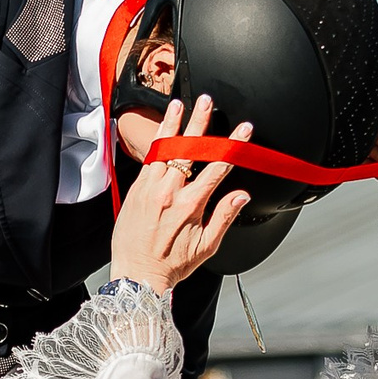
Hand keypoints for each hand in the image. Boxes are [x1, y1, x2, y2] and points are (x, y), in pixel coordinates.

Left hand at [107, 97, 252, 292]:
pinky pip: (147, 160)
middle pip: (188, 150)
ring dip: (172, 124)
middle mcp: (169, 193)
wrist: (137, 275)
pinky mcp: (135, 191)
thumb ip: (225, 216)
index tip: (242, 130)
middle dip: (199, 122)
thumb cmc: (171, 263)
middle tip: (206, 103)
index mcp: (190, 206)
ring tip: (179, 104)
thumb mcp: (207, 246)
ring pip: (163, 149)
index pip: (217, 167)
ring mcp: (149, 190)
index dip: (232, 145)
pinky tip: (160, 130)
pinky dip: (156, 142)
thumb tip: (241, 195)